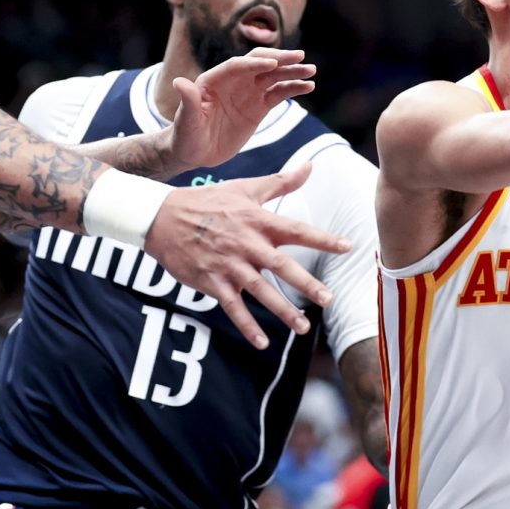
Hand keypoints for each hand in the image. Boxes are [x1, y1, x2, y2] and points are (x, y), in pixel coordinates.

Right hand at [144, 163, 349, 349]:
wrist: (162, 217)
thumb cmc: (208, 201)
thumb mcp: (245, 187)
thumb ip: (281, 182)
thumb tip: (310, 166)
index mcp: (257, 220)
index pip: (296, 230)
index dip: (322, 238)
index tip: (347, 247)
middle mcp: (246, 244)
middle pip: (281, 266)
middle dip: (306, 283)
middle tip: (328, 298)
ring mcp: (229, 265)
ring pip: (260, 291)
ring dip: (282, 310)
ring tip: (302, 327)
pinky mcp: (212, 282)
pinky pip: (233, 307)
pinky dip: (247, 325)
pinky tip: (262, 342)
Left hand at [169, 48, 316, 170]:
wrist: (194, 152)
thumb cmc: (185, 136)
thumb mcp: (186, 121)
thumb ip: (188, 102)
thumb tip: (179, 82)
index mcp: (214, 80)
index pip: (237, 66)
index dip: (254, 63)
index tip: (272, 63)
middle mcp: (233, 81)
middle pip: (259, 64)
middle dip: (279, 59)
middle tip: (299, 57)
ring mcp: (248, 92)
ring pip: (273, 76)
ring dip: (292, 72)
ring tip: (311, 71)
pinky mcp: (258, 106)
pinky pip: (279, 93)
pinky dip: (293, 88)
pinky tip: (308, 86)